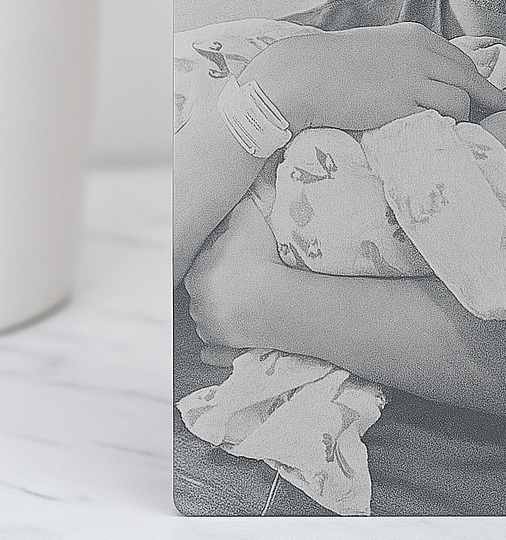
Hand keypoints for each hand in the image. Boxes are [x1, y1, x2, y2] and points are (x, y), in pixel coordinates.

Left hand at [184, 195, 278, 353]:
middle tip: (242, 280)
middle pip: (206, 289)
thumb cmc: (261, 261)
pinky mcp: (221, 345)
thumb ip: (241, 205)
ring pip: (208, 316)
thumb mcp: (249, 220)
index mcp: (197, 272)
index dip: (222, 258)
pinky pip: (213, 348)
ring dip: (218, 312)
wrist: (275, 302)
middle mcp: (196, 301)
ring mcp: (208, 326)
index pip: (206, 261)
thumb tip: (241, 191)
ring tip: (241, 304)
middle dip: (219, 285)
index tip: (237, 258)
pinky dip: (214, 349)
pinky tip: (214, 349)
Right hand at [247, 23, 505, 132]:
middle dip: (489, 99)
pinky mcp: (403, 105)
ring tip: (468, 131)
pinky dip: (450, 127)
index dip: (479, 80)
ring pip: (463, 100)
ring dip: (467, 117)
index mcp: (417, 37)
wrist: (304, 75)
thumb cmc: (335, 64)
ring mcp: (414, 79)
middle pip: (471, 78)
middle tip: (501, 115)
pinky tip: (448, 136)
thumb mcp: (380, 47)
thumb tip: (425, 75)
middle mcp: (422, 54)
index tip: (490, 95)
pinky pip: (443, 118)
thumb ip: (407, 57)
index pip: (462, 60)